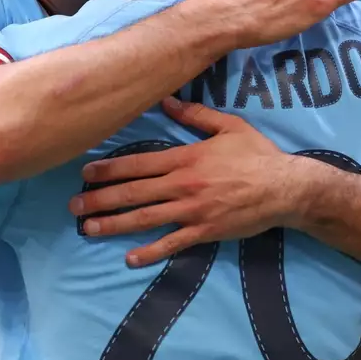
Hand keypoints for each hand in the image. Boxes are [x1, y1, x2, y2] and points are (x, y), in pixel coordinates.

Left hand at [70, 98, 305, 266]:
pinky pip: (172, 244)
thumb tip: (166, 100)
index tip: (85, 173)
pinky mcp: (204, 232)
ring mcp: (192, 211)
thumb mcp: (228, 126)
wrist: (286, 188)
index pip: (138, 164)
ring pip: (145, 219)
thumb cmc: (257, 155)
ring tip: (88, 229)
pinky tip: (129, 259)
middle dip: (100, 199)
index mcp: (185, 159)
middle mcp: (183, 186)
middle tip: (74, 206)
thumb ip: (195, 115)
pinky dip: (150, 253)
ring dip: (114, 225)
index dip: (109, 169)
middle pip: (133, 193)